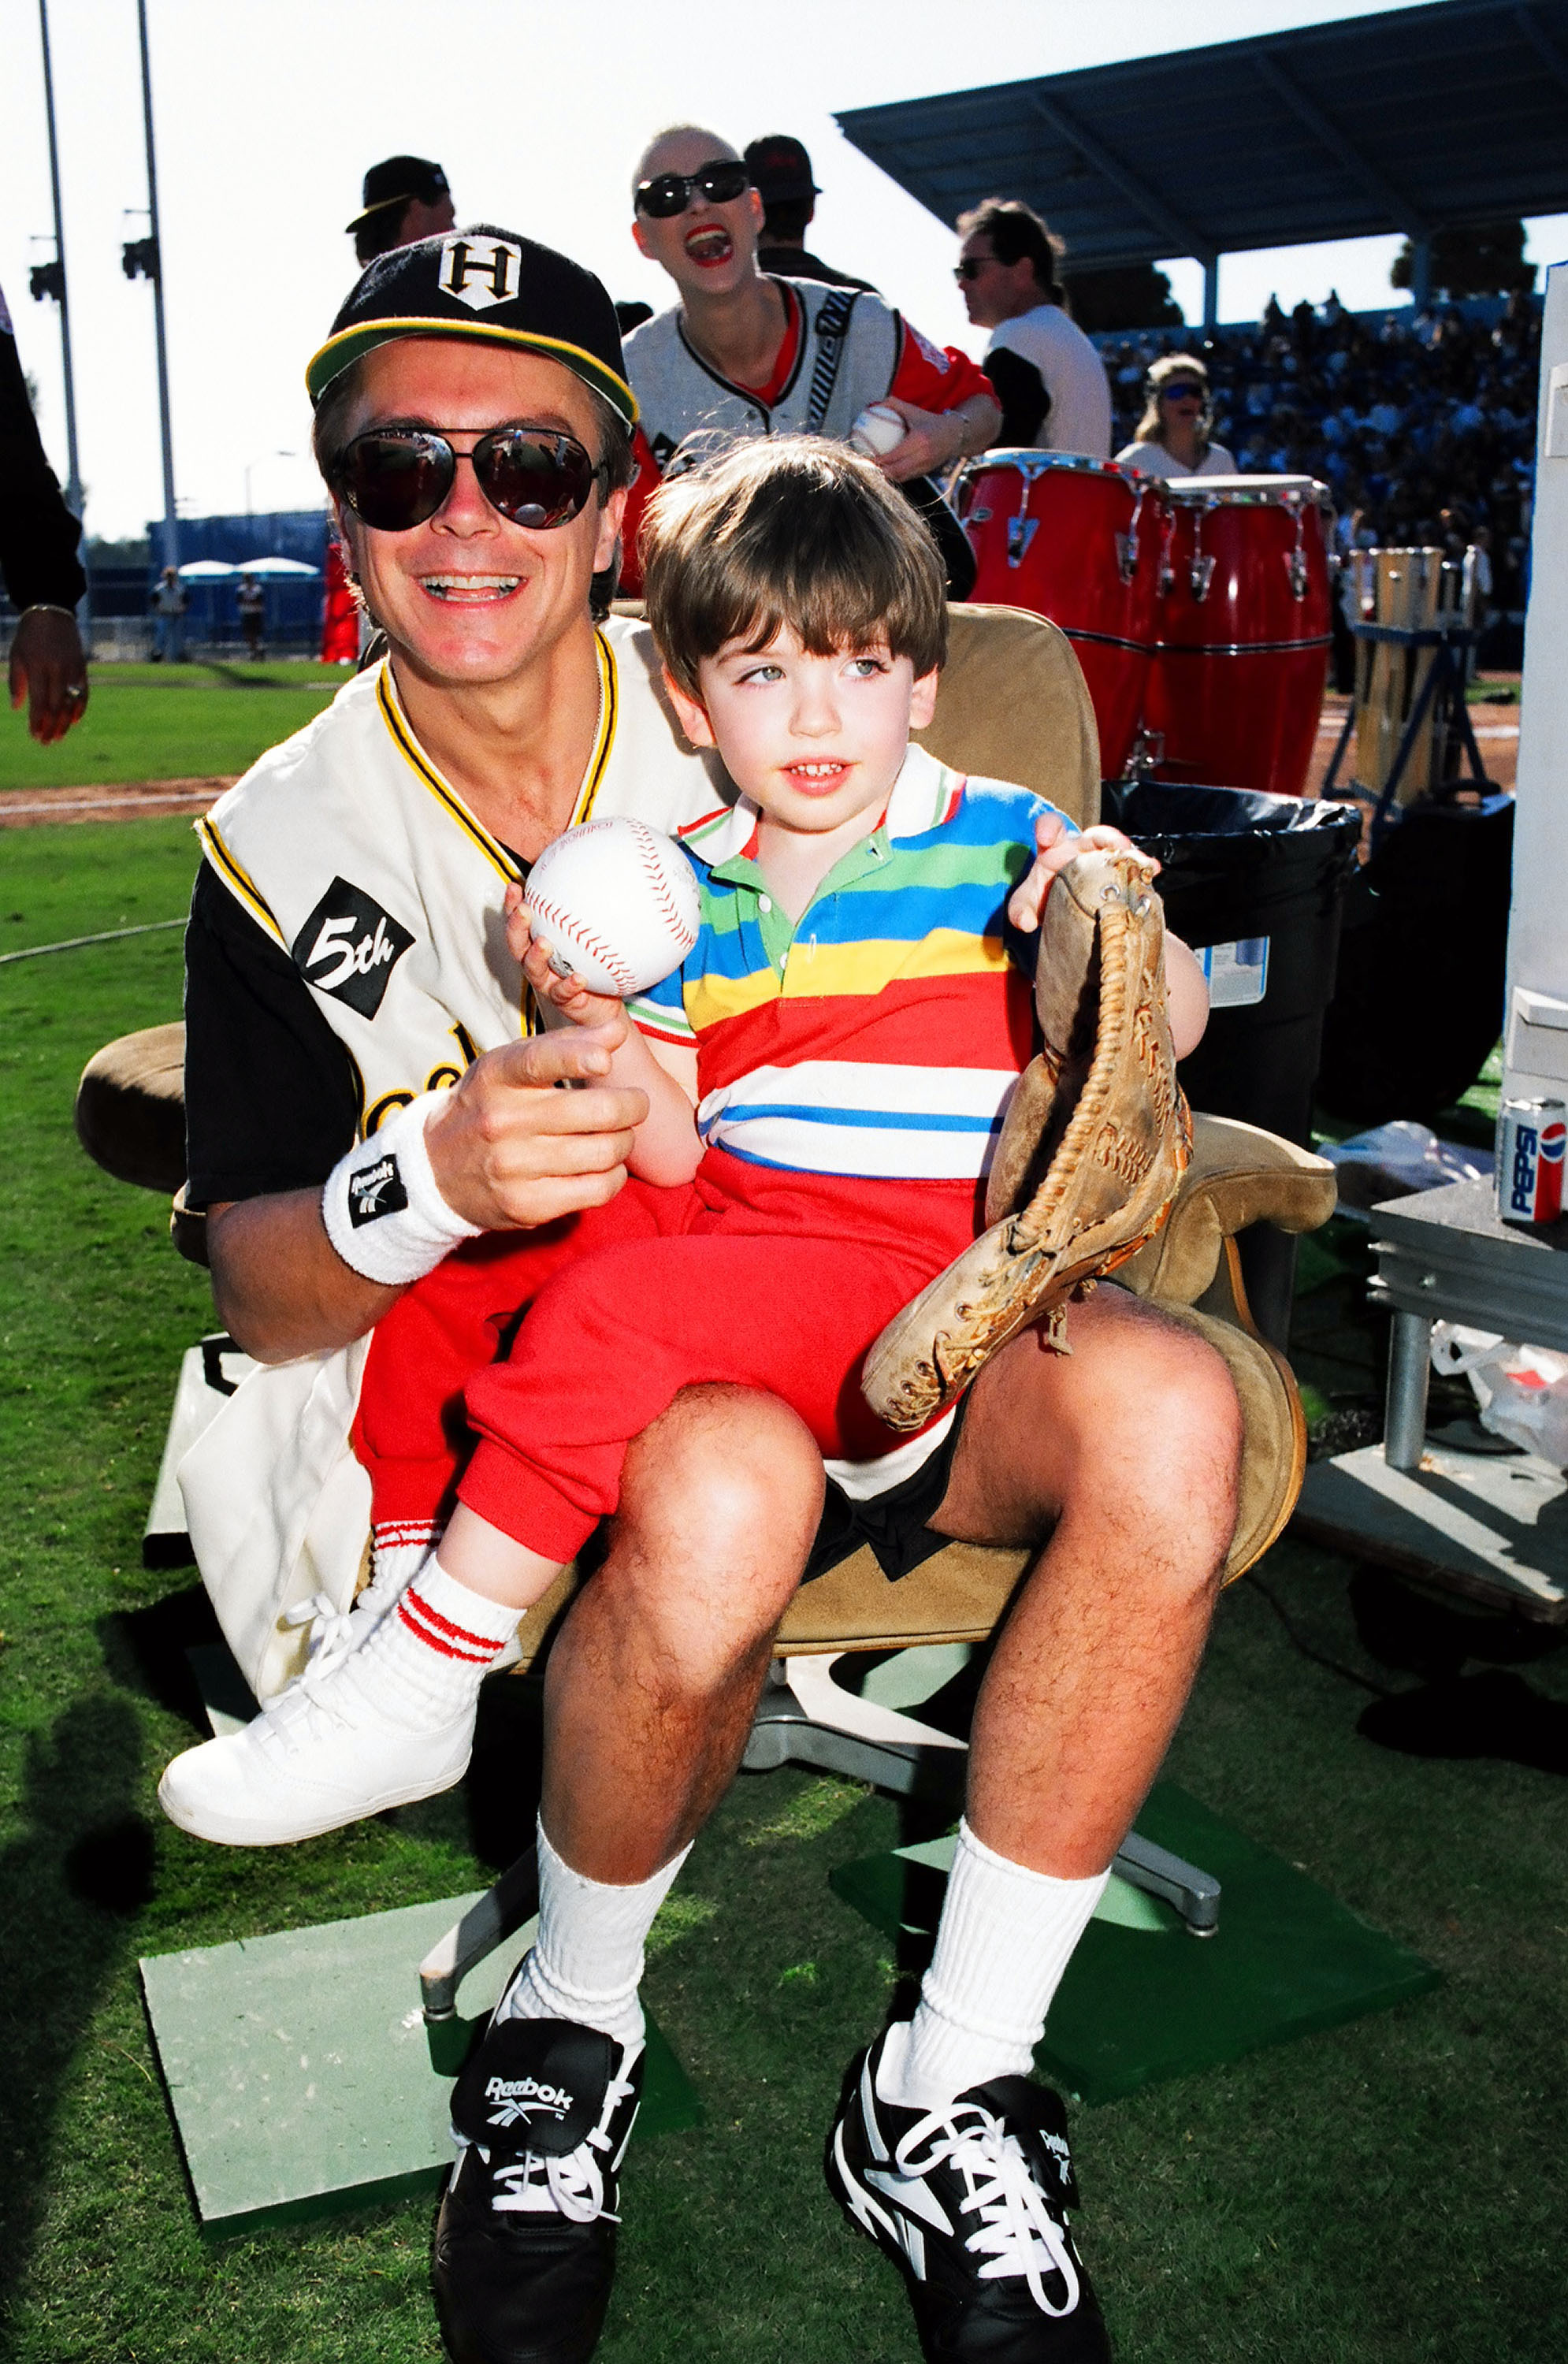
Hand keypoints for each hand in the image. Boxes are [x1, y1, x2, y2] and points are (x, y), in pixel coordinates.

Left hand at [9, 607, 88, 744]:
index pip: (39, 702)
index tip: (34, 735)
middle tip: (46, 742)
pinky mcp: (82, 667)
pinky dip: (80, 708)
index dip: (37, 721)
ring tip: (59, 737)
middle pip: (56, 707)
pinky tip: (74, 720)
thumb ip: (16, 682)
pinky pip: (84, 692)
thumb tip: (17, 708)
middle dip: (51, 727)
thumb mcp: (16, 656)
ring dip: (65, 723)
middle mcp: (57, 670)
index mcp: (38, 667)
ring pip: (71, 703)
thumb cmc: (28, 636)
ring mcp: (72, 669)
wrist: (51, 613)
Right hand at [423, 1030, 648, 1231]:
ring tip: (620, 1135)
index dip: (576, 1058)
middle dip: (633, 1106)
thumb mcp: (509, 1066)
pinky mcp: (526, 1206)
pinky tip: (607, 1166)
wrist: (436, 1171)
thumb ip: (564, 1044)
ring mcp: (513, 1168)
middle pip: (595, 1112)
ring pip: (604, 1152)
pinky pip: (597, 1190)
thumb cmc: (488, 1107)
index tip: (606, 1060)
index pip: (537, 1062)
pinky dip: (615, 1176)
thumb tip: (616, 1033)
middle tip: (635, 1104)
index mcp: (496, 1078)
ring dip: (625, 1141)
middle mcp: (501, 1122)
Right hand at [506, 881, 628, 1047]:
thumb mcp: (598, 936)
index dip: (512, 906)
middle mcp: (538, 963)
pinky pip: (564, 993)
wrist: (608, 1005)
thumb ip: (595, 909)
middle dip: (516, 927)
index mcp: (540, 943)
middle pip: (517, 944)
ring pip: (533, 970)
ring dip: (536, 956)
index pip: (521, 922)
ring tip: (544, 944)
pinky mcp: (564, 1001)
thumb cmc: (600, 965)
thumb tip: (603, 873)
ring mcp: (549, 983)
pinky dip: (570, 985)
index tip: (514, 886)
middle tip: (524, 911)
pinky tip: (579, 978)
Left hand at [872, 398, 967, 483]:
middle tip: (867, 466)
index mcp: (919, 439)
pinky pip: (907, 477)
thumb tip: (874, 405)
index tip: (866, 457)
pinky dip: (895, 476)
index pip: (894, 455)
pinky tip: (885, 472)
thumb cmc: (930, 421)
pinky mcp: (926, 472)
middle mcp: (923, 455)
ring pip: (901, 477)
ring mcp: (925, 466)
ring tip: (874, 471)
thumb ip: (894, 404)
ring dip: (886, 476)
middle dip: (880, 471)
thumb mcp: (913, 410)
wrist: (955, 435)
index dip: (878, 460)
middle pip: (896, 470)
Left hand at [1007, 817, 1156, 933]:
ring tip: (1142, 862)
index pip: (1051, 825)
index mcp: (1055, 848)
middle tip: (1117, 845)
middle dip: (1108, 837)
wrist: (1070, 913)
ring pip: (1121, 851)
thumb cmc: (1045, 898)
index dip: (1048, 827)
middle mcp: (1082, 850)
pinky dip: (1144, 868)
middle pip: (1096, 835)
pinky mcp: (1121, 875)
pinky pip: (1135, 868)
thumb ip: (1020, 910)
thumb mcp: (1027, 904)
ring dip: (1132, 854)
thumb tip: (1025, 922)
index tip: (1045, 838)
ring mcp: (1105, 861)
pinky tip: (1152, 871)